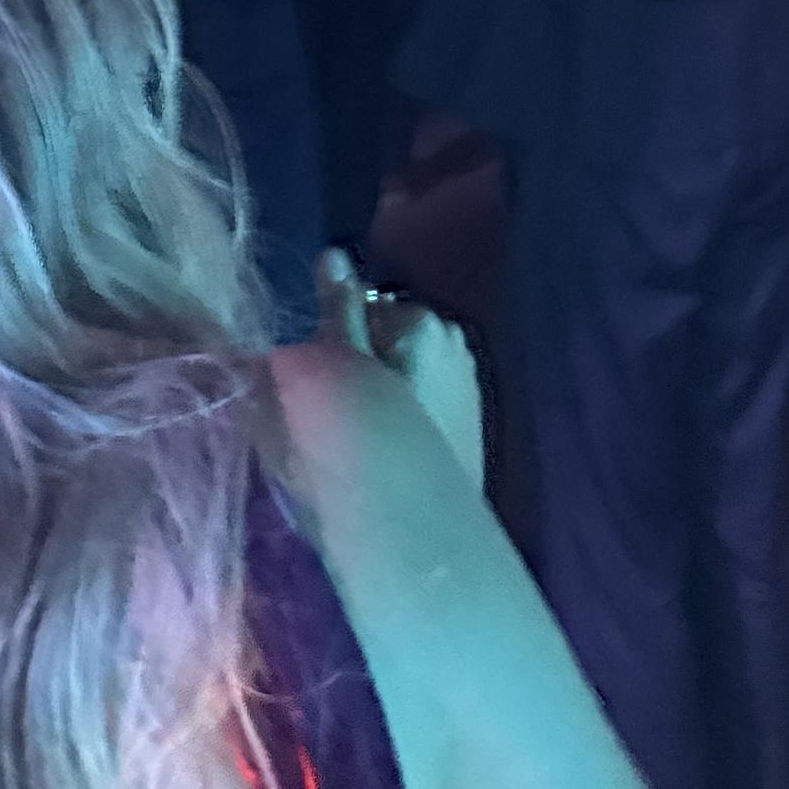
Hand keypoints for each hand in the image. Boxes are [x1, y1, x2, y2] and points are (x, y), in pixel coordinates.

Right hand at [315, 249, 485, 488]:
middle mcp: (453, 339)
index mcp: (421, 323)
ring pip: (404, 365)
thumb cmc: (370, 448)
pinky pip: (425, 393)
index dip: (332, 343)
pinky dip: (407, 407)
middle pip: (385, 335)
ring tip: (367, 434)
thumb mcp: (337, 377)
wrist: (424, 533)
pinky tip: (395, 446)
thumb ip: (338, 313)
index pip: (358, 307)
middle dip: (362, 361)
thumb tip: (333, 254)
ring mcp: (467, 378)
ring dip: (385, 385)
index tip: (319, 384)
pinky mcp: (470, 416)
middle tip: (340, 411)